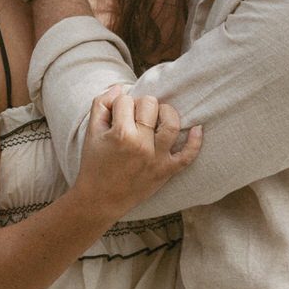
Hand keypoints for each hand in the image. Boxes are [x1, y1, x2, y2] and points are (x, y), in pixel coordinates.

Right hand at [74, 86, 202, 217]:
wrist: (99, 200)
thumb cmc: (94, 164)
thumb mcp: (90, 132)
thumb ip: (101, 104)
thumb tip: (120, 88)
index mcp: (120, 133)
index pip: (126, 100)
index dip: (119, 105)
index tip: (115, 117)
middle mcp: (141, 144)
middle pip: (150, 104)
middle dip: (140, 105)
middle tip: (133, 117)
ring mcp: (156, 158)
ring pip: (172, 123)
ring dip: (166, 112)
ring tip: (158, 117)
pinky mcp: (166, 171)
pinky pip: (188, 155)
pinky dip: (196, 140)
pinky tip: (197, 129)